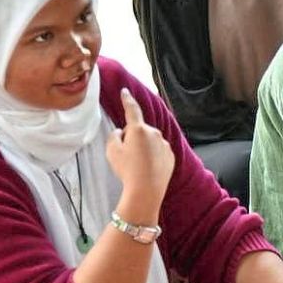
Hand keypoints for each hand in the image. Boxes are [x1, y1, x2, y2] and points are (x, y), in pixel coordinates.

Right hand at [106, 88, 174, 202]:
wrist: (146, 191)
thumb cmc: (127, 170)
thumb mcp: (112, 151)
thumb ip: (114, 136)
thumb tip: (121, 132)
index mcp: (139, 129)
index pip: (132, 109)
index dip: (127, 100)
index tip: (125, 91)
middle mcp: (154, 133)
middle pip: (139, 130)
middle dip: (133, 138)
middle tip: (126, 155)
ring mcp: (164, 144)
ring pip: (150, 141)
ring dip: (143, 148)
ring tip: (137, 165)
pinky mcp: (170, 155)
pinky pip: (159, 151)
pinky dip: (153, 157)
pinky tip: (147, 169)